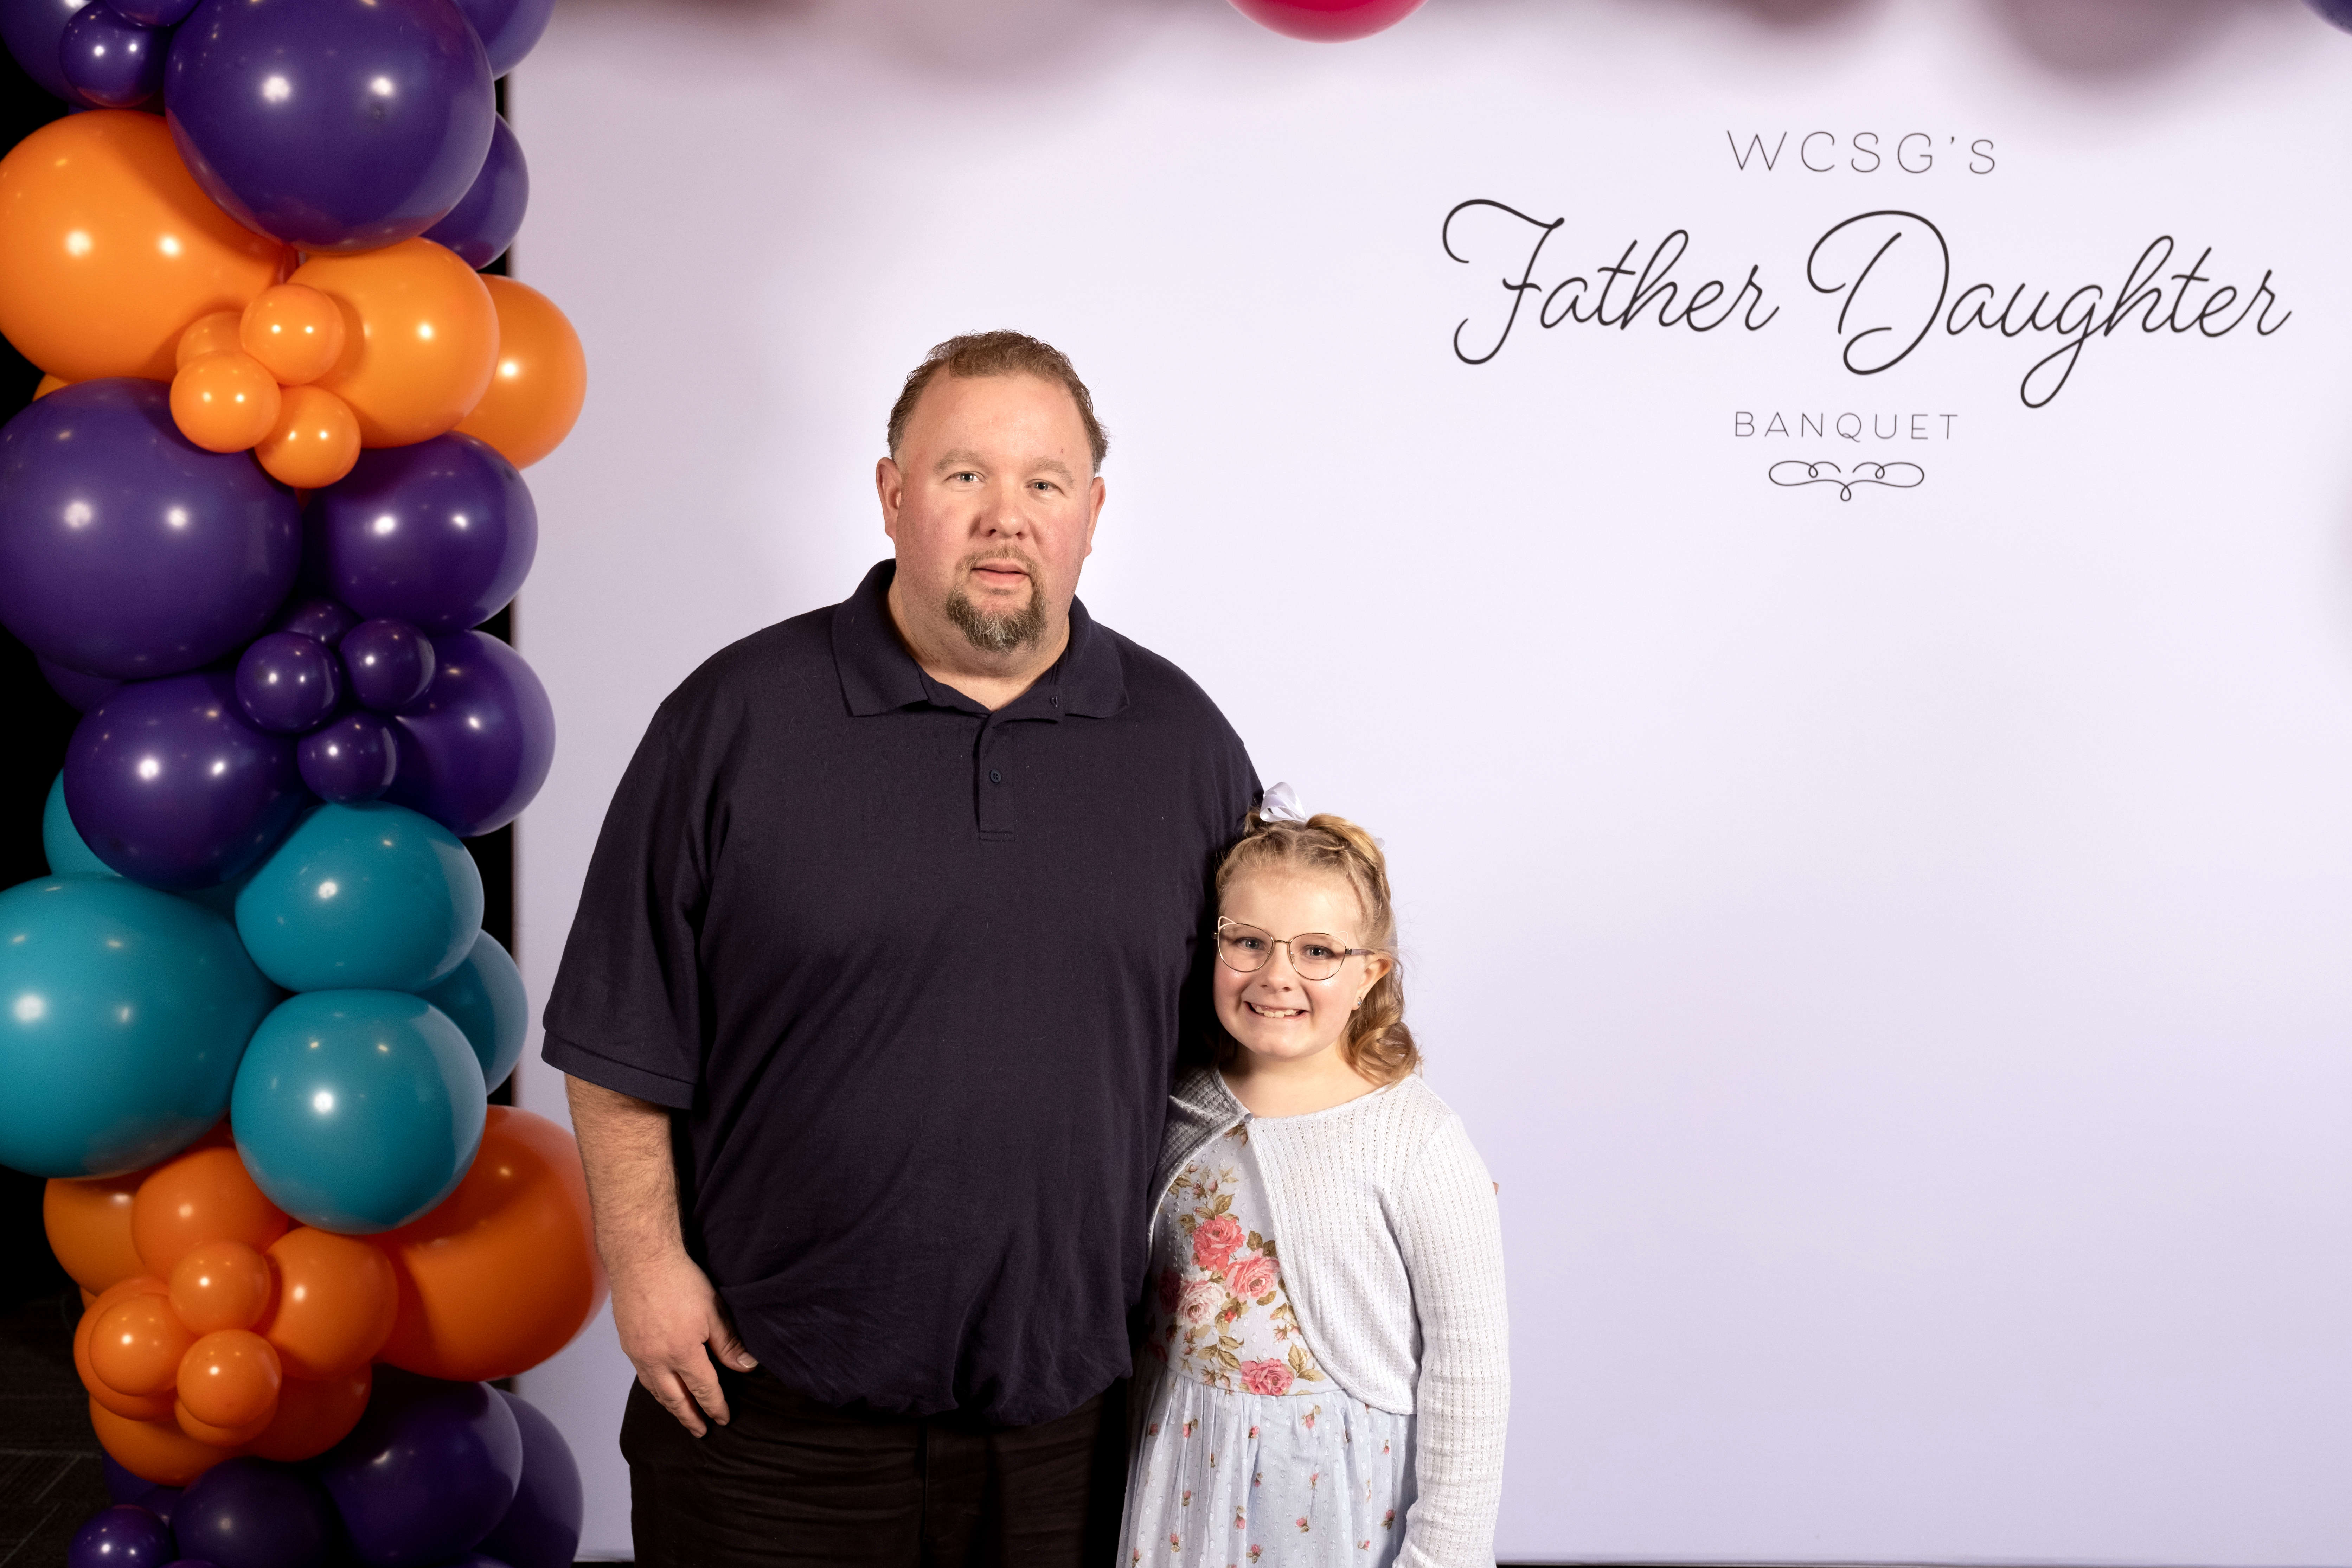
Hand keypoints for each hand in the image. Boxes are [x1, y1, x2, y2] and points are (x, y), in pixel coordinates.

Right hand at [610, 1246, 758, 1435]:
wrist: (641, 1259)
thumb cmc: (679, 1280)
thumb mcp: (714, 1311)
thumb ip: (729, 1343)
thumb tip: (746, 1367)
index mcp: (682, 1353)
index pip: (703, 1389)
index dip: (714, 1406)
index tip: (723, 1419)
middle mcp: (656, 1360)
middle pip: (675, 1398)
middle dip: (690, 1417)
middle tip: (700, 1431)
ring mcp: (639, 1354)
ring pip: (655, 1390)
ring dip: (670, 1406)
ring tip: (682, 1415)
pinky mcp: (628, 1344)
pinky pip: (642, 1376)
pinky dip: (654, 1389)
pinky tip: (660, 1388)